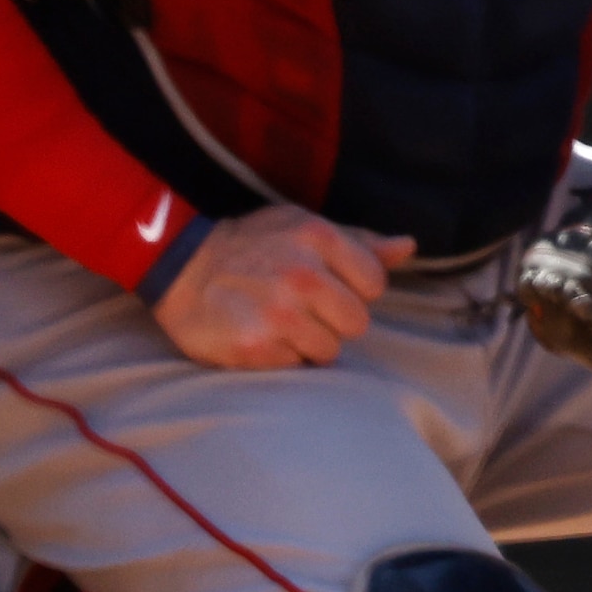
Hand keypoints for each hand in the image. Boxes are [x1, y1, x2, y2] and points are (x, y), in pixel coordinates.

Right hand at [151, 204, 413, 368]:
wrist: (182, 268)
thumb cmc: (253, 245)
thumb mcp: (304, 226)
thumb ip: (360, 241)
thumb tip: (409, 247)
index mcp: (319, 238)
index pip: (375, 284)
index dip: (356, 290)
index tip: (331, 287)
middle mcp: (302, 275)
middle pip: (357, 323)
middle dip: (335, 320)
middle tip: (304, 308)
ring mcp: (278, 314)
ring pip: (330, 350)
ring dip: (309, 342)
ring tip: (281, 321)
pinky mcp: (256, 348)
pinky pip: (296, 365)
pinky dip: (283, 356)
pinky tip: (262, 334)